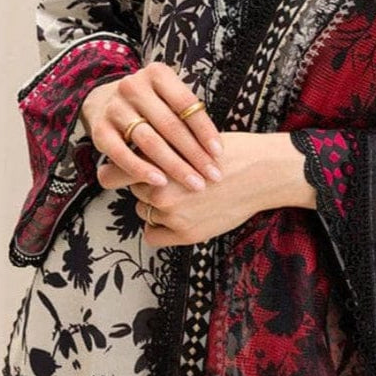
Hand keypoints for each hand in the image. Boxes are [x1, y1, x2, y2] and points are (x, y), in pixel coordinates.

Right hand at [79, 61, 223, 192]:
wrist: (104, 100)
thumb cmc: (152, 104)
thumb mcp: (169, 97)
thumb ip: (188, 116)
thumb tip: (217, 150)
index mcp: (157, 74)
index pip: (186, 104)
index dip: (205, 129)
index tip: (220, 153)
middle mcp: (133, 86)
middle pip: (170, 124)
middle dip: (194, 154)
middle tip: (213, 175)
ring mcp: (114, 107)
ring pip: (149, 141)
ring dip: (174, 166)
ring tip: (194, 183)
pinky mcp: (99, 130)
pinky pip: (122, 154)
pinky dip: (141, 169)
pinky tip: (160, 182)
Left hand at [103, 131, 276, 248]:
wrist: (262, 173)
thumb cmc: (227, 152)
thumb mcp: (187, 140)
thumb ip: (159, 151)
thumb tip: (130, 159)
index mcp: (156, 160)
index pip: (114, 174)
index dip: (115, 174)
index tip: (117, 174)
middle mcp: (158, 187)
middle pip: (133, 191)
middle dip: (147, 186)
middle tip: (170, 181)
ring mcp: (171, 212)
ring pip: (143, 211)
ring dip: (155, 207)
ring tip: (182, 197)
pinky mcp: (185, 233)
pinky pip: (153, 235)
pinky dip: (160, 228)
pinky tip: (177, 217)